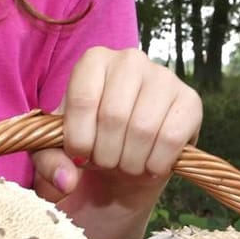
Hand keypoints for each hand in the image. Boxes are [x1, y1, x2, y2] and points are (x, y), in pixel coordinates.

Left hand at [32, 47, 200, 203]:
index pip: (83, 99)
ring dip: (130, 162)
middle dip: (105, 154)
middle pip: (114, 116)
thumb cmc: (87, 148)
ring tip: (126, 164)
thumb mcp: (56, 156)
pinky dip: (156, 163)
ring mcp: (164, 77)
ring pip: (143, 129)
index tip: (79, 156)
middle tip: (106, 162)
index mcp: (93, 60)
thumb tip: (68, 180)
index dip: (78, 139)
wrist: (124, 163)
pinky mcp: (190, 101)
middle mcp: (130, 59)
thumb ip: (49, 165)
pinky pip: (172, 138)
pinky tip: (149, 165)